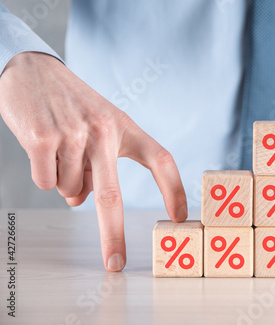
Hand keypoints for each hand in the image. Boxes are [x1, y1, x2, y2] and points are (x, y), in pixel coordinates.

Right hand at [0, 52, 187, 270]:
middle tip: (114, 262)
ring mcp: (73, 135)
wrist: (33, 71)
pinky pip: (46, 183)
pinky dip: (43, 176)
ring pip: (71, 191)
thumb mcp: (98, 129)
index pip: (161, 160)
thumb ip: (98, 168)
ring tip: (60, 151)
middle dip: (114, 234)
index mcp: (125, 128)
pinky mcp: (42, 139)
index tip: (180, 217)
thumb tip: (80, 201)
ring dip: (66, 184)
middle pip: (112, 195)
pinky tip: (42, 149)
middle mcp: (103, 131)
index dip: (174, 190)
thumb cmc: (73, 106)